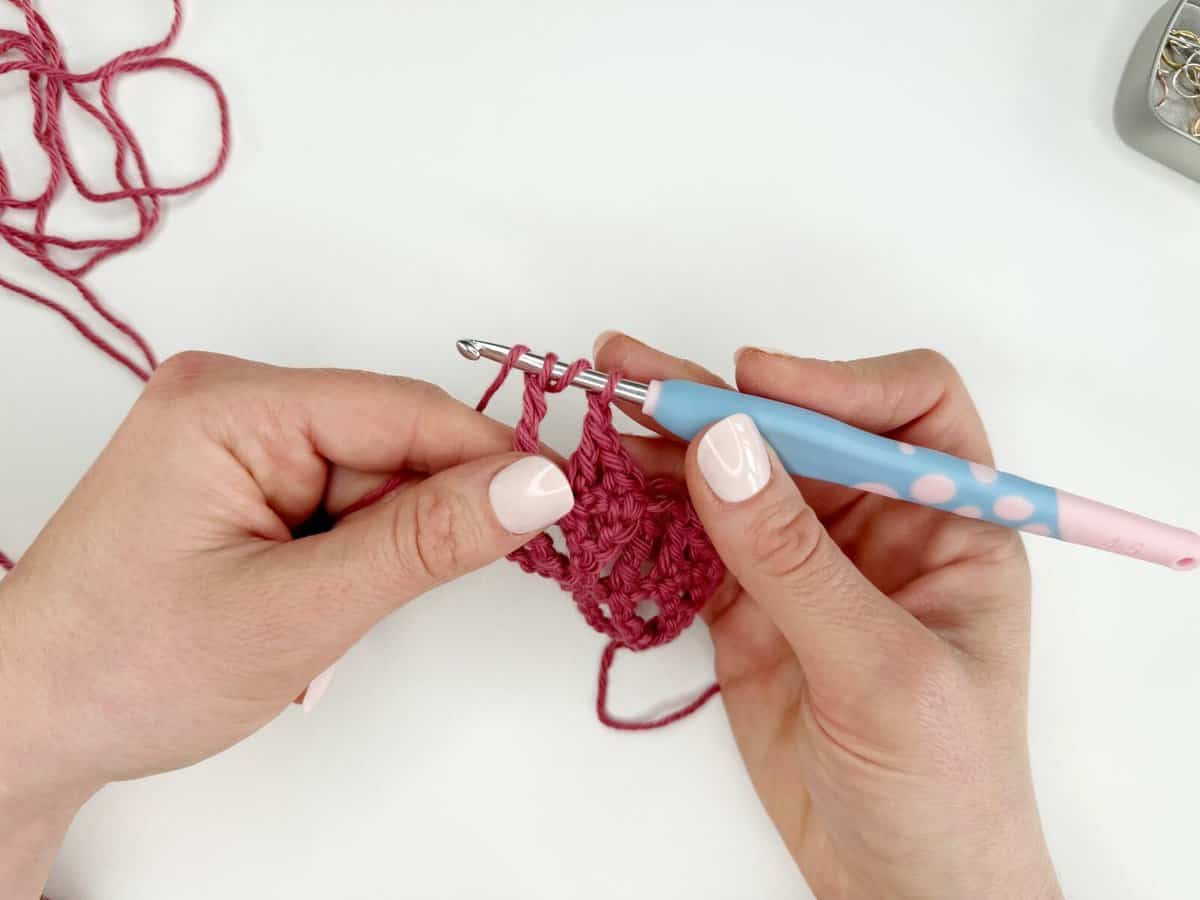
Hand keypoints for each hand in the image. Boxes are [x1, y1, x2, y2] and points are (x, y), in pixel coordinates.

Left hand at [0, 352, 573, 898]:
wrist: (33, 724)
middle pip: (392, 446)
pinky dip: (344, 563)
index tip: (551, 512)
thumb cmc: (125, 669)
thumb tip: (537, 485)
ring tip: (312, 624)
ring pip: (373, 484)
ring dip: (371, 559)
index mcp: (231, 404)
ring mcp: (236, 440)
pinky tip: (301, 609)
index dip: (487, 462)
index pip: (405, 409)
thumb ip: (426, 542)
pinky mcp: (243, 478)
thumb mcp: (298, 610)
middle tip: (368, 609)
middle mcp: (234, 402)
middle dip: (406, 532)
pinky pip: (339, 505)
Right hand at [594, 334, 1061, 899]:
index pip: (907, 410)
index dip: (834, 383)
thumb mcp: (883, 670)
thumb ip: (797, 561)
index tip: (754, 384)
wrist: (898, 889)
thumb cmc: (944, 789)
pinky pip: (692, 539)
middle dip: (717, 400)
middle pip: (796, 431)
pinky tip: (609, 488)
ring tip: (598, 412)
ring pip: (732, 478)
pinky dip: (648, 513)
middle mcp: (876, 528)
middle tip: (630, 372)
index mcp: (948, 524)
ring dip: (667, 446)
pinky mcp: (747, 606)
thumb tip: (724, 446)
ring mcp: (804, 566)